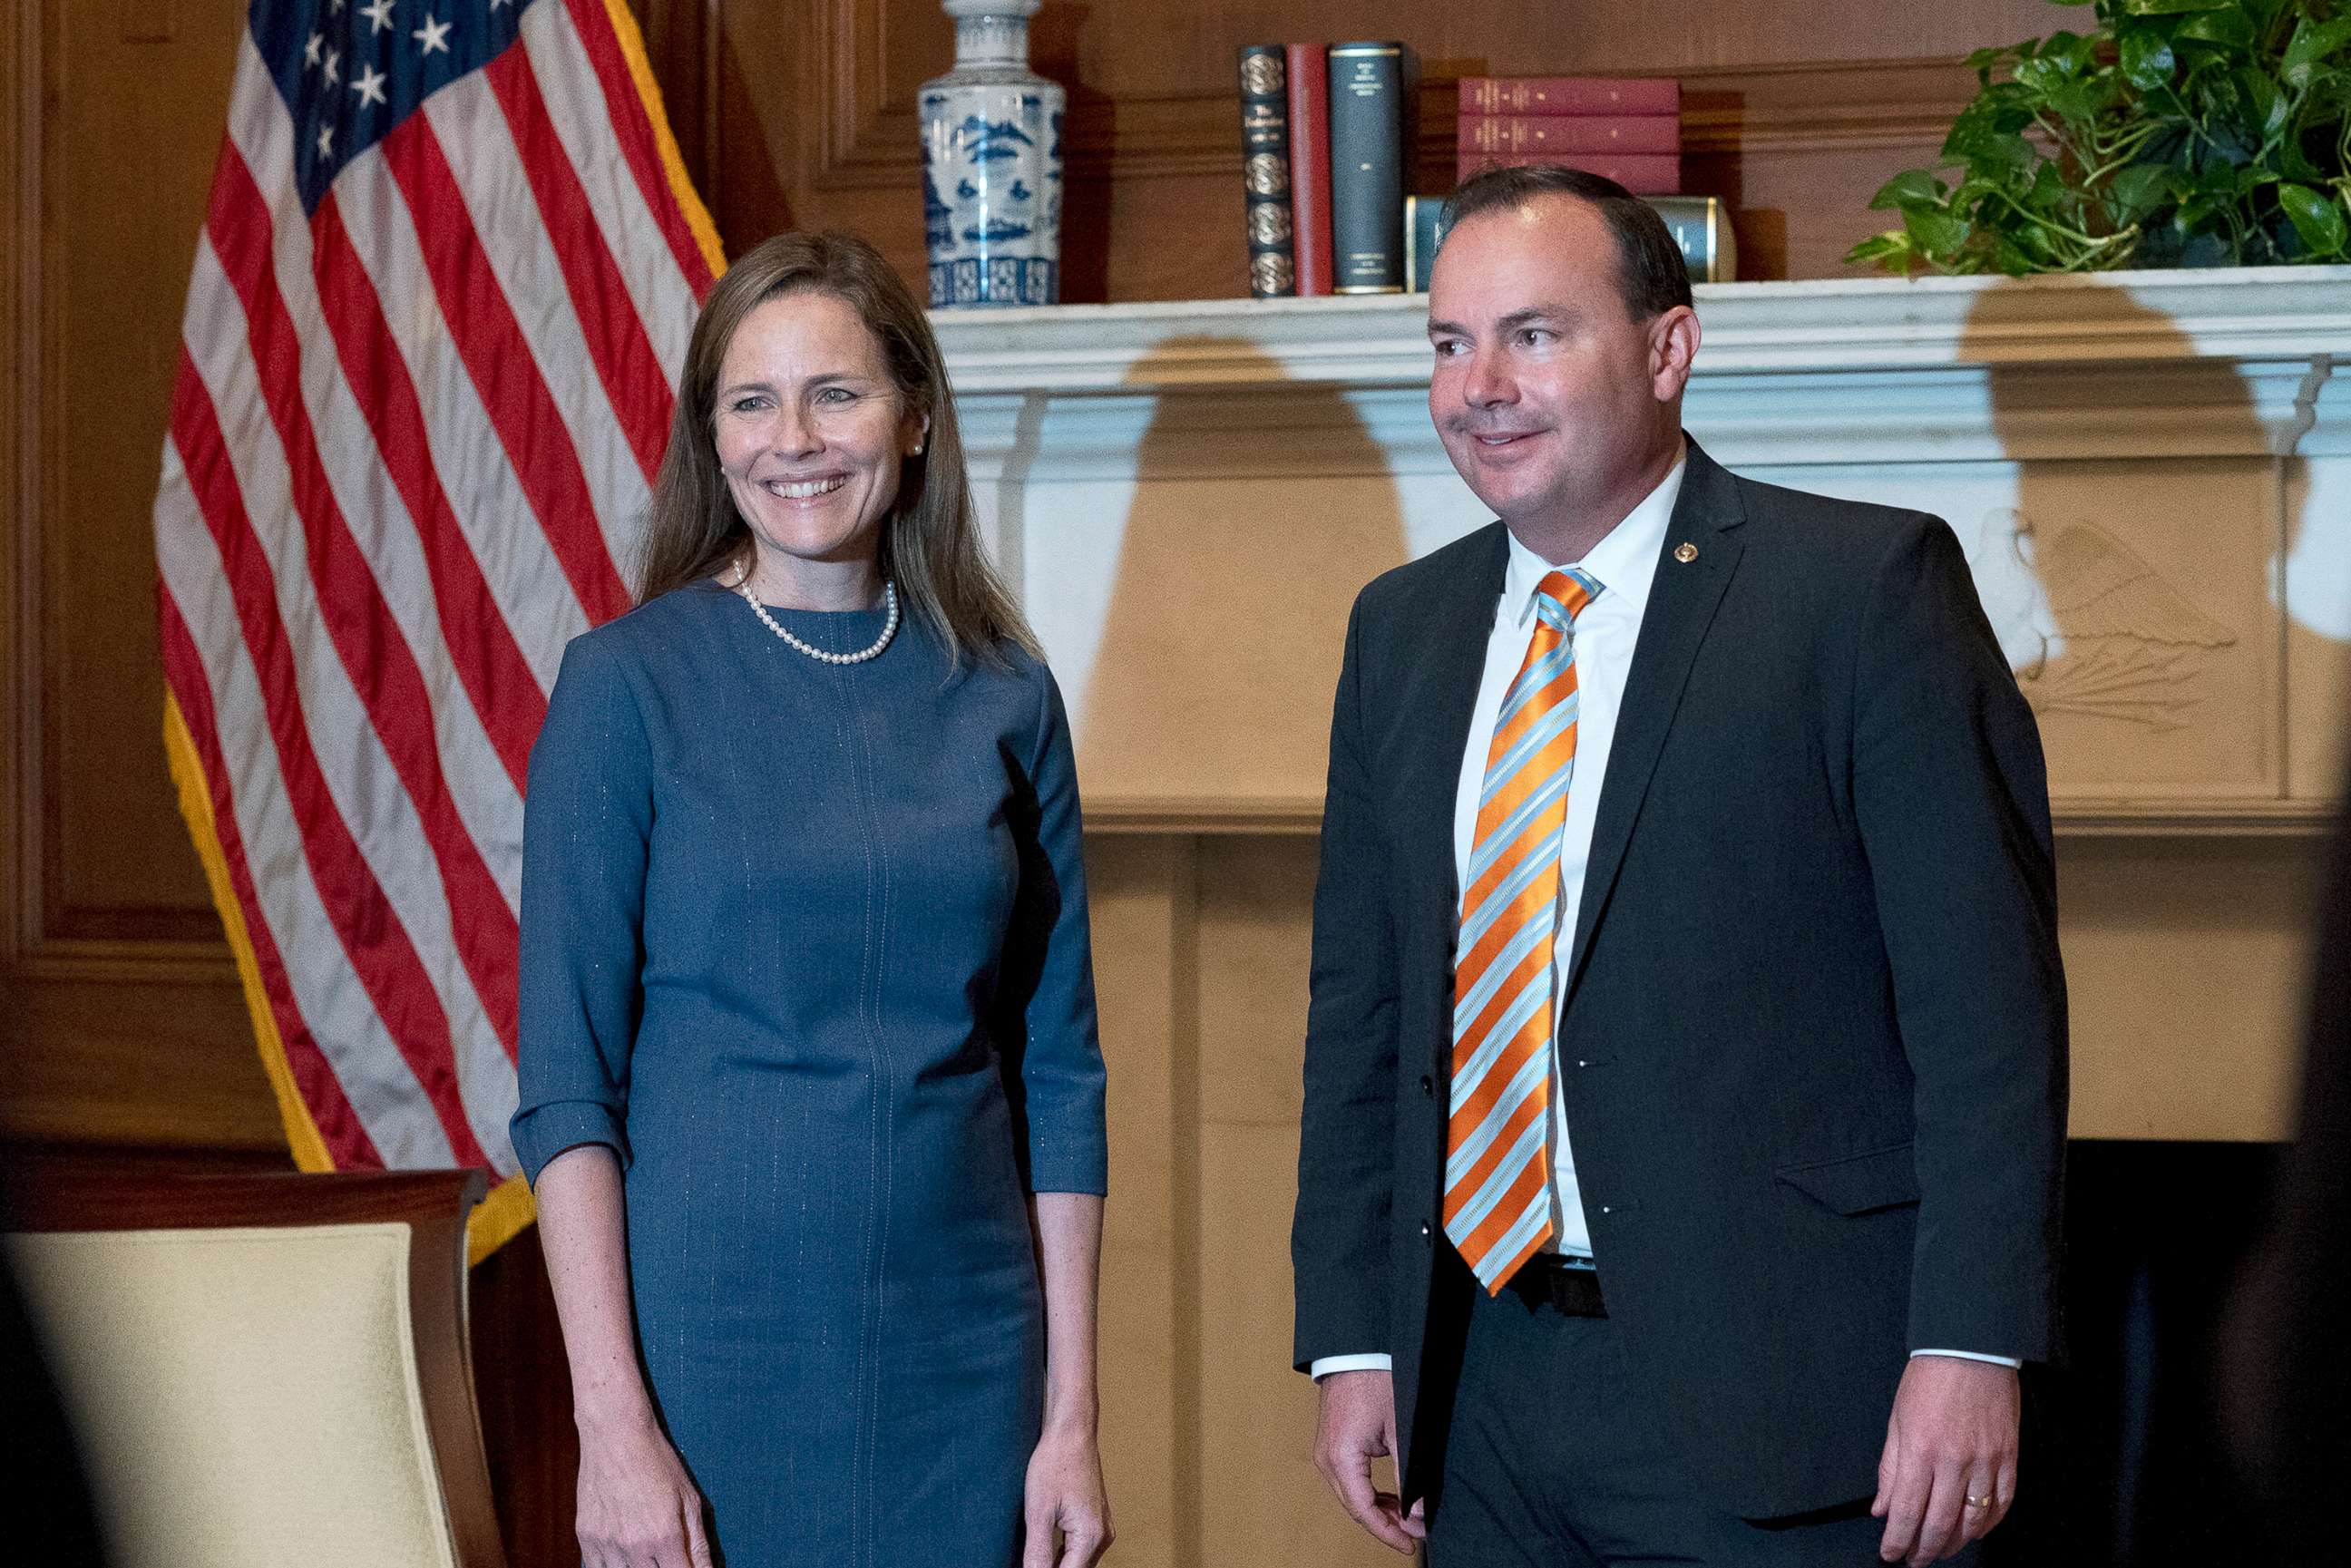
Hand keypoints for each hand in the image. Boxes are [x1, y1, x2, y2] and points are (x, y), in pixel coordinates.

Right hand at [574, 1410, 712, 1567]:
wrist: (615, 1435)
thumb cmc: (656, 1462)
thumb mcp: (689, 1499)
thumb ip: (698, 1542)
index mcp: (665, 1536)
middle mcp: (634, 1545)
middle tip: (666, 1554)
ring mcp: (606, 1543)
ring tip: (646, 1551)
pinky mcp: (586, 1538)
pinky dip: (612, 1566)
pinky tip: (624, 1553)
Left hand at [1023, 1419, 1112, 1566]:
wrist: (1072, 1431)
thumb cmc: (1055, 1463)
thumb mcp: (1038, 1512)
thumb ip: (1037, 1553)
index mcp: (1090, 1537)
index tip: (1028, 1566)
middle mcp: (1102, 1537)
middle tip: (1030, 1559)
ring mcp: (1102, 1529)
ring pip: (1078, 1564)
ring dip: (1057, 1565)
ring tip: (1033, 1558)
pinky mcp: (1095, 1521)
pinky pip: (1080, 1550)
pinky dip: (1063, 1555)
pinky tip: (1044, 1552)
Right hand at [1313, 1369, 1426, 1553]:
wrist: (1354, 1350)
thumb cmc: (1376, 1380)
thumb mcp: (1400, 1429)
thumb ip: (1408, 1474)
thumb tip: (1418, 1511)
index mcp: (1341, 1458)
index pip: (1364, 1511)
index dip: (1388, 1533)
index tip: (1411, 1545)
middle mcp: (1326, 1460)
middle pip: (1355, 1508)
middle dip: (1386, 1524)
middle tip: (1417, 1533)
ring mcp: (1326, 1453)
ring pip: (1351, 1497)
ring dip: (1378, 1511)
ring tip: (1408, 1519)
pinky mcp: (1331, 1447)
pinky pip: (1349, 1482)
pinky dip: (1369, 1495)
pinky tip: (1391, 1500)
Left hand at [1872, 1356, 2019, 1564]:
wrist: (1970, 1348)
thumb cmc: (1929, 1380)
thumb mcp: (1897, 1421)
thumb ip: (1890, 1469)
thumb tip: (1882, 1508)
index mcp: (1919, 1451)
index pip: (1906, 1512)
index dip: (1897, 1541)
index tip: (1890, 1554)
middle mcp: (1953, 1462)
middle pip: (1939, 1524)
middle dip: (1924, 1550)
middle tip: (1914, 1560)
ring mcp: (1985, 1462)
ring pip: (1973, 1521)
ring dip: (1955, 1543)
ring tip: (1941, 1549)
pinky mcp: (2009, 1457)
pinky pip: (2002, 1503)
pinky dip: (1988, 1525)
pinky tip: (1975, 1531)